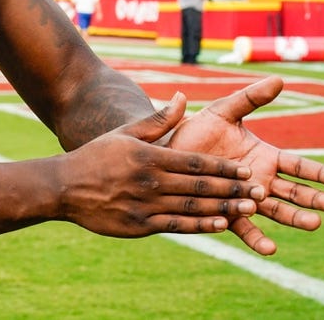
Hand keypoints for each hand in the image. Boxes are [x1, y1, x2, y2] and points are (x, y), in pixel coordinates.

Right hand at [60, 92, 263, 239]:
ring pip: (193, 208)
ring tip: (249, 208)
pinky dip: (201, 226)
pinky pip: (177, 226)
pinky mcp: (139, 225)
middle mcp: (150, 181)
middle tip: (259, 191)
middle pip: (200, 186)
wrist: (64, 187)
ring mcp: (145, 205)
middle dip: (232, 188)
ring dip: (224, 208)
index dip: (223, 167)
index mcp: (149, 156)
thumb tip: (183, 98)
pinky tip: (221, 224)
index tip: (247, 169)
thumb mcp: (125, 133)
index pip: (195, 162)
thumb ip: (158, 120)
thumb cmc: (97, 156)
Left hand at [168, 75, 323, 255]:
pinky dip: (257, 239)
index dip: (320, 173)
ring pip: (276, 212)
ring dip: (295, 218)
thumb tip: (279, 78)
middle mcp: (259, 180)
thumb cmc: (196, 128)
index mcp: (264, 157)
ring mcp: (244, 199)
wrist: (167, 150)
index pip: (299, 166)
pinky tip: (270, 249)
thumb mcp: (224, 111)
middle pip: (293, 192)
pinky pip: (244, 229)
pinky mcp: (225, 213)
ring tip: (314, 224)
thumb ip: (250, 98)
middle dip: (313, 198)